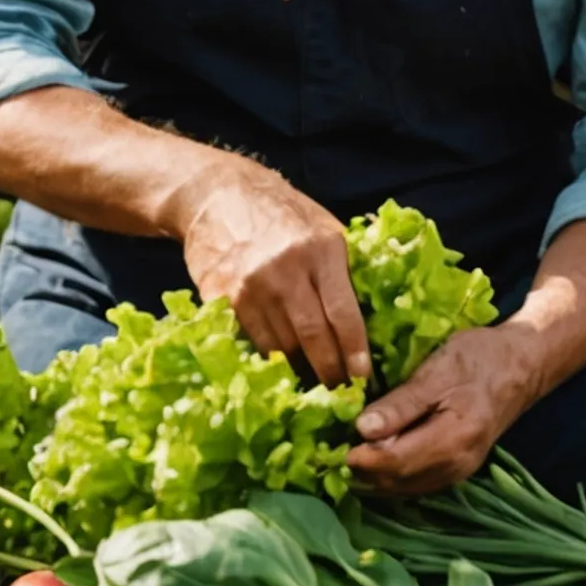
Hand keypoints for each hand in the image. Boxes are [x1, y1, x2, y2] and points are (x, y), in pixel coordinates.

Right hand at [171, 157, 372, 386]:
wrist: (214, 195)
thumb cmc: (279, 211)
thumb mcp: (322, 226)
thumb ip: (343, 266)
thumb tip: (371, 314)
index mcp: (320, 250)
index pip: (343, 312)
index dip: (354, 350)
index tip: (363, 375)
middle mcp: (285, 270)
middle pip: (313, 336)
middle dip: (330, 370)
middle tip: (341, 390)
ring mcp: (250, 286)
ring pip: (282, 345)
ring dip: (300, 368)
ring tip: (314, 381)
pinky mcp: (221, 298)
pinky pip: (252, 339)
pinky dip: (270, 356)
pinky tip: (281, 365)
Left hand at [346, 325, 544, 494]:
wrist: (521, 365)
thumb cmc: (478, 358)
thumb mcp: (437, 370)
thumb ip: (401, 403)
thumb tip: (363, 429)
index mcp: (455, 438)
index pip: (396, 462)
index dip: (360, 457)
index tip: (331, 442)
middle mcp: (457, 464)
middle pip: (396, 480)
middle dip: (360, 468)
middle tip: (327, 446)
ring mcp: (458, 471)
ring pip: (402, 487)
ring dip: (371, 474)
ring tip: (342, 449)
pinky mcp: (454, 469)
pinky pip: (413, 483)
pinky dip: (388, 474)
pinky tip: (369, 455)